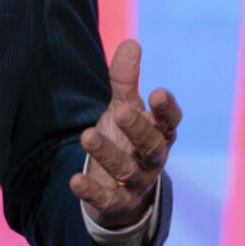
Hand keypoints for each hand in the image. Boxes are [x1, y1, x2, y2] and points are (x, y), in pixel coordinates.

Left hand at [69, 39, 181, 228]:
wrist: (122, 190)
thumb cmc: (127, 138)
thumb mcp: (125, 106)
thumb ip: (126, 80)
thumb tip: (131, 42)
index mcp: (158, 133)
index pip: (170, 121)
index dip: (167, 109)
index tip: (158, 93)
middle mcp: (152, 159)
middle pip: (152, 146)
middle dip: (138, 128)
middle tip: (120, 111)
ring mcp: (136, 183)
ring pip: (127, 170)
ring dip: (108, 153)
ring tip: (87, 135)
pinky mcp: (117, 203)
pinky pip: (106, 199)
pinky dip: (91, 191)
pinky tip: (74, 181)